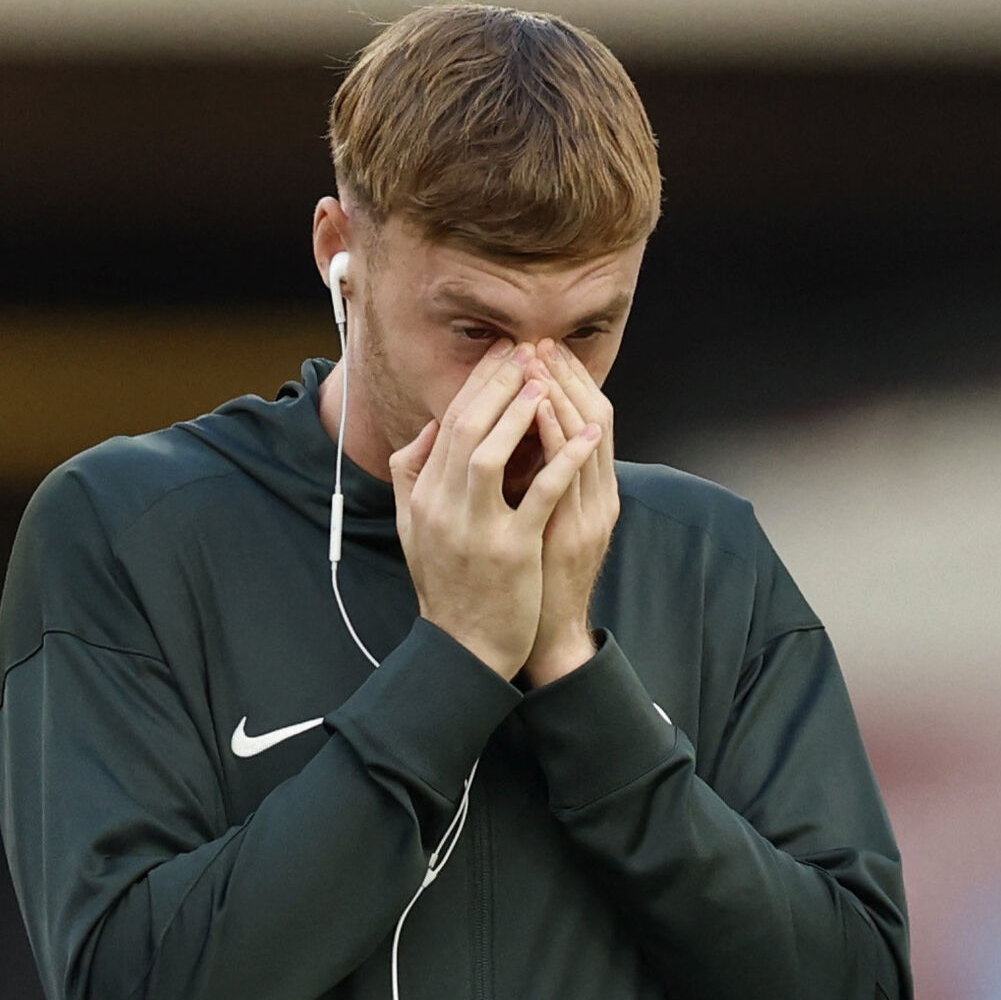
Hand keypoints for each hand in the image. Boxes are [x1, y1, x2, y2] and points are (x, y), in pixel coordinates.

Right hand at [391, 341, 603, 679]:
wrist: (465, 648)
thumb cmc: (448, 585)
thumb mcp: (415, 528)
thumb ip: (414, 476)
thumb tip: (429, 428)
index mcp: (424, 497)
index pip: (447, 424)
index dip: (477, 384)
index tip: (503, 355)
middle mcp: (442, 508)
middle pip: (464, 428)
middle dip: (497, 383)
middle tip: (525, 351)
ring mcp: (474, 530)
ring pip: (488, 453)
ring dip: (519, 412)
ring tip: (545, 380)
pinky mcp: (510, 552)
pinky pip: (538, 495)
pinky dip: (562, 459)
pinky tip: (586, 434)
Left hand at [521, 338, 618, 686]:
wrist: (546, 636)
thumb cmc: (536, 579)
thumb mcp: (540, 519)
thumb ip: (538, 480)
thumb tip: (516, 438)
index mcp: (590, 489)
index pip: (586, 418)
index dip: (567, 380)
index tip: (540, 347)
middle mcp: (599, 494)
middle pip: (594, 416)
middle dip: (566, 376)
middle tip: (540, 339)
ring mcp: (592, 512)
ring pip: (588, 435)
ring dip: (562, 392)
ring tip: (538, 357)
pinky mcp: (577, 531)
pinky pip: (568, 473)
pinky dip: (555, 434)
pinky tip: (537, 407)